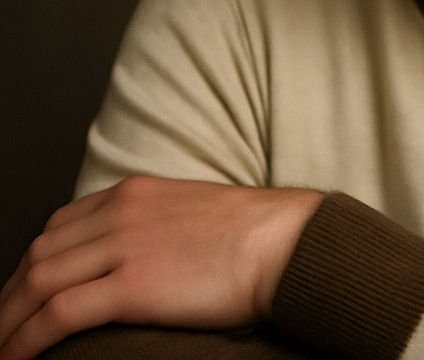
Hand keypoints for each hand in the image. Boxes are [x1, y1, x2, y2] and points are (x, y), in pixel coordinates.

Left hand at [0, 176, 322, 359]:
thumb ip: (154, 223)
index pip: (58, 226)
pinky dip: (25, 340)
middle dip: (10, 297)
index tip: (22, 295)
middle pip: (39, 254)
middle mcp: (122, 211)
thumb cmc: (252, 233)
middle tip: (1, 329)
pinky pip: (58, 314)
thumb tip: (132, 257)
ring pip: (38, 283)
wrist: (285, 241)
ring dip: (8, 323)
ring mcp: (125, 245)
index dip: (31, 265)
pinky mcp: (133, 284)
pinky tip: (16, 358)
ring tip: (0, 350)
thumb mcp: (191, 210)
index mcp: (135, 191)